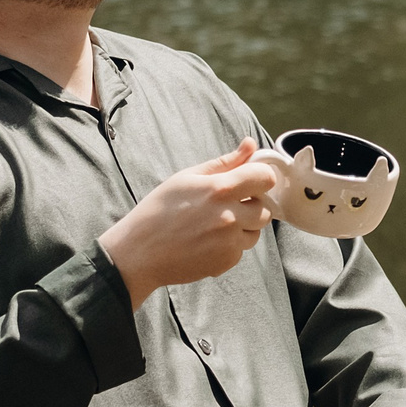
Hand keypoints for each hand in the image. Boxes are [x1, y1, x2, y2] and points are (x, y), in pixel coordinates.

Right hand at [97, 139, 279, 308]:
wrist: (140, 252)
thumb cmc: (160, 210)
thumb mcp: (187, 177)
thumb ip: (225, 162)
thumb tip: (251, 144)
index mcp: (219, 189)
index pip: (265, 178)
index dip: (260, 179)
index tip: (250, 182)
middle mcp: (229, 216)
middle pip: (265, 209)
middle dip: (251, 206)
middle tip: (227, 206)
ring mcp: (229, 242)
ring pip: (255, 232)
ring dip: (243, 227)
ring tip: (213, 225)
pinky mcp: (226, 262)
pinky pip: (241, 250)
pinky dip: (230, 245)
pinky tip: (206, 241)